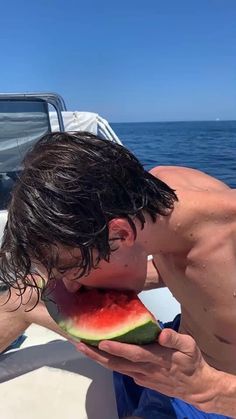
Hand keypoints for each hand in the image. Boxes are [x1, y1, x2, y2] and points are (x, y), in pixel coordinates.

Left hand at [76, 329, 218, 412]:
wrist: (196, 387)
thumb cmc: (191, 362)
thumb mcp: (190, 347)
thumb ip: (175, 339)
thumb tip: (161, 334)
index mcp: (156, 358)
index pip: (134, 353)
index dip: (118, 349)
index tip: (101, 342)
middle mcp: (145, 369)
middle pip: (117, 363)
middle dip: (97, 355)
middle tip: (79, 344)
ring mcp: (141, 376)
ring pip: (116, 368)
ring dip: (98, 359)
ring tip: (83, 347)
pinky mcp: (141, 380)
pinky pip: (122, 371)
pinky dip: (109, 363)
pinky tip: (100, 355)